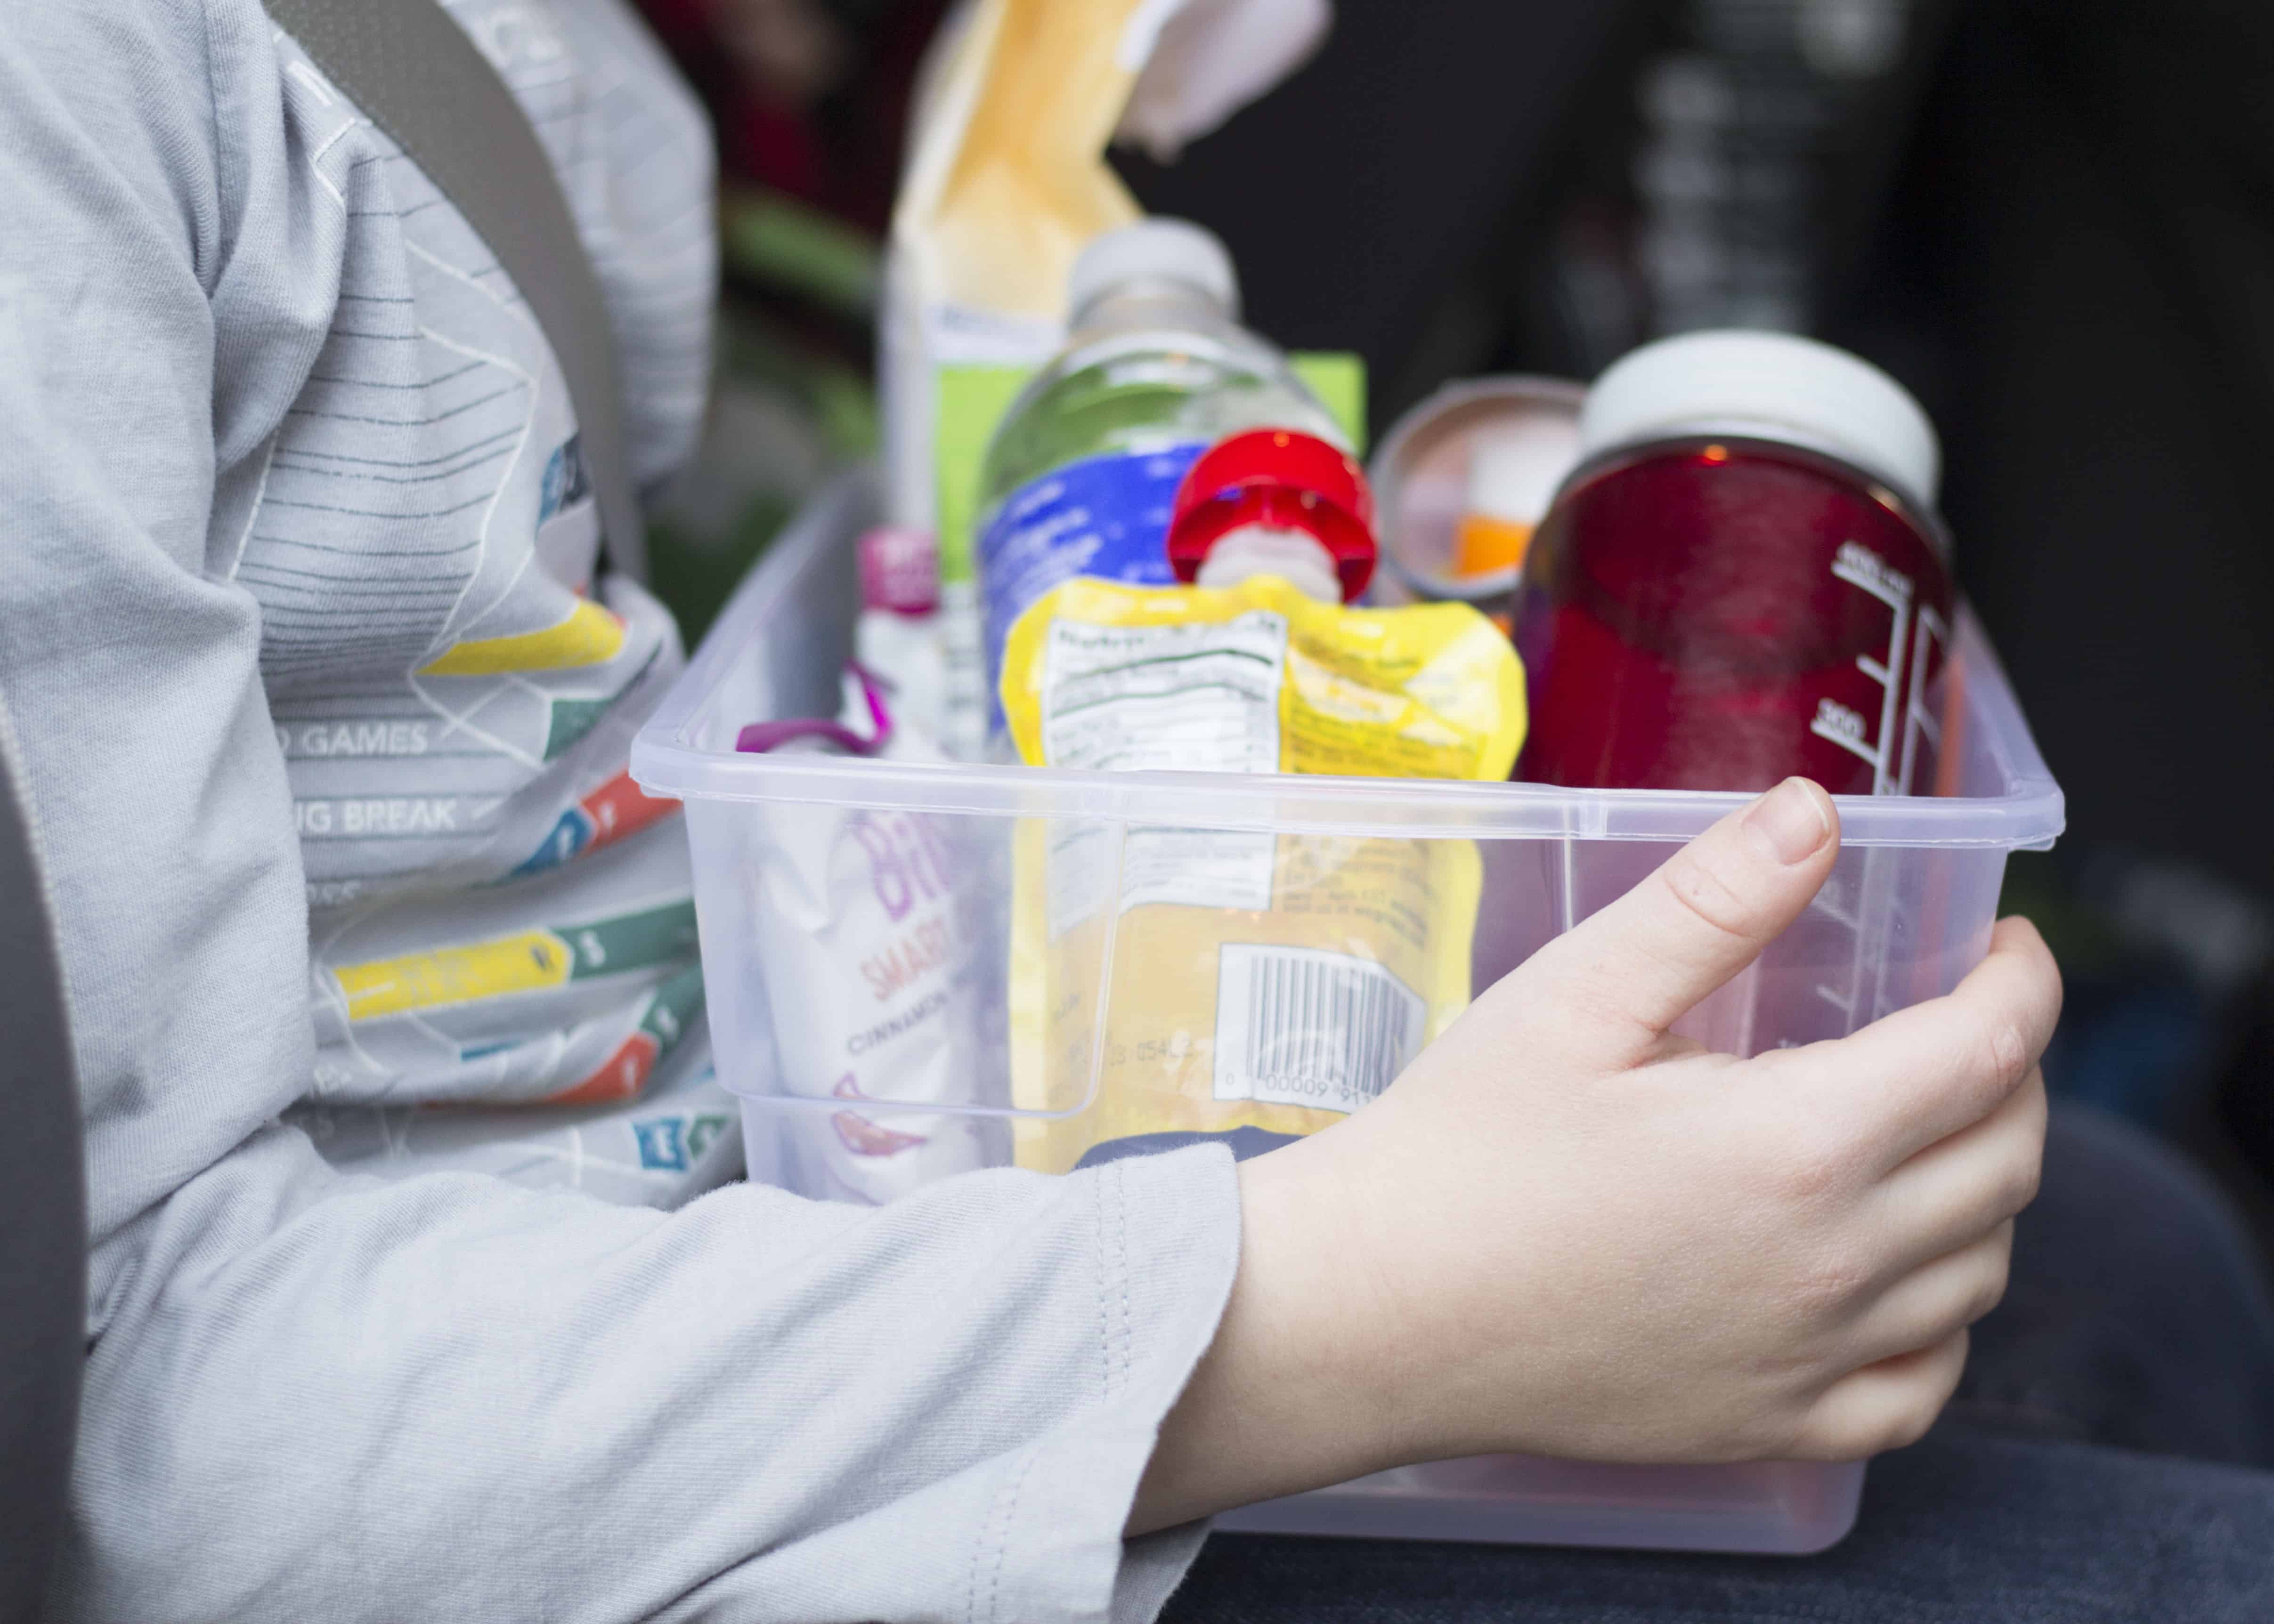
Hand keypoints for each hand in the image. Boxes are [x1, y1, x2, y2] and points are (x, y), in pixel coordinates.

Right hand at [1132, 777, 2058, 1532]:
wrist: (1373, 1310)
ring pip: (1981, 1272)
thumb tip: (1815, 814)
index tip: (2002, 945)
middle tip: (1960, 1022)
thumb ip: (1712, 902)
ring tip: (1928, 1133)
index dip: (2021, 982)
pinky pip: (1918, 1391)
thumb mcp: (1576, 994)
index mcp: (1796, 1143)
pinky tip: (1898, 1282)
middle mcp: (1832, 1262)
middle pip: (2010, 1159)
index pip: (1989, 1050)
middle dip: (2013, 1070)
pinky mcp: (1769, 1425)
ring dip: (1987, 1189)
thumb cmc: (1461, 1147)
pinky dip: (1941, 1326)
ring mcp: (1809, 1358)